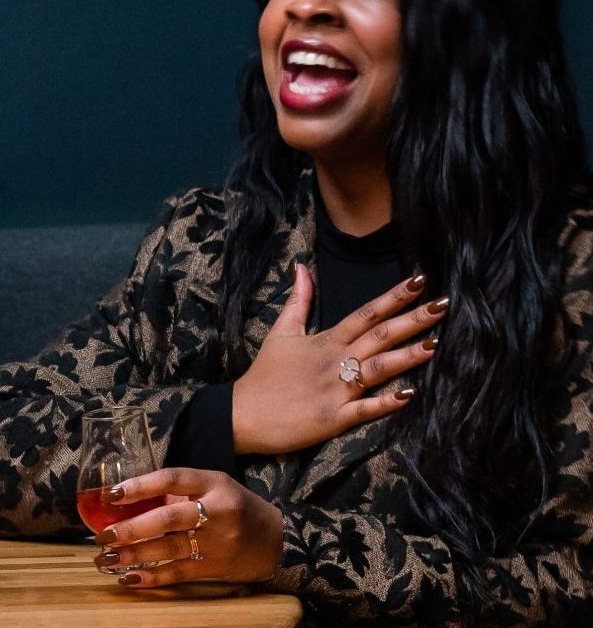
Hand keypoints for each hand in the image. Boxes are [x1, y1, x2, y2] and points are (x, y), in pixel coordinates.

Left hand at [91, 467, 281, 585]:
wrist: (277, 540)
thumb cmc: (235, 507)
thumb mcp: (213, 487)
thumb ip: (178, 490)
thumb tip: (129, 498)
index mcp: (212, 483)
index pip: (171, 479)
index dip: (139, 486)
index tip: (110, 495)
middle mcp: (217, 511)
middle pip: (168, 518)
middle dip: (132, 528)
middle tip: (103, 535)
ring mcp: (218, 541)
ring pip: (170, 548)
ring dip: (134, 555)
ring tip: (106, 559)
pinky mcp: (216, 566)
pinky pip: (179, 573)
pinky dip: (153, 578)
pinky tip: (130, 579)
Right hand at [231, 264, 443, 454]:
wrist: (243, 413)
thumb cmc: (265, 374)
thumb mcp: (281, 332)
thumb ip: (298, 301)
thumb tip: (301, 268)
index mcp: (326, 341)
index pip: (365, 313)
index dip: (393, 297)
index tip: (419, 280)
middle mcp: (335, 361)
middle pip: (379, 336)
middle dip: (412, 320)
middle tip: (443, 305)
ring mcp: (335, 389)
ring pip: (376, 369)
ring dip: (406, 357)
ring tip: (435, 344)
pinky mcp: (333, 417)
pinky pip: (364, 409)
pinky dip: (386, 403)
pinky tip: (410, 394)